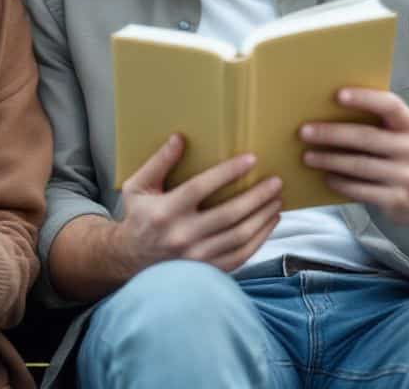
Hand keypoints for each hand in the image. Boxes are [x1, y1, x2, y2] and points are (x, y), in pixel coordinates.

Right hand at [115, 133, 282, 273]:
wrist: (131, 260)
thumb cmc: (138, 217)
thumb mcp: (138, 187)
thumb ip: (158, 162)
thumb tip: (179, 138)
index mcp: (165, 211)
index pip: (200, 188)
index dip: (227, 172)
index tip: (251, 159)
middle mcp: (182, 236)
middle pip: (229, 214)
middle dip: (257, 196)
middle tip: (276, 181)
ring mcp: (197, 257)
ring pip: (240, 236)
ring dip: (263, 216)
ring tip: (277, 199)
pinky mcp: (208, 270)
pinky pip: (241, 255)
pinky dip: (260, 238)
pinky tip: (270, 221)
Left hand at [300, 88, 408, 245]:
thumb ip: (384, 122)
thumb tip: (333, 109)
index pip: (390, 106)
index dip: (364, 98)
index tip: (337, 95)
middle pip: (365, 137)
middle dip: (331, 134)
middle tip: (304, 132)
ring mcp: (406, 177)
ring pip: (358, 166)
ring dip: (328, 160)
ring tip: (307, 156)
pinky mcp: (396, 200)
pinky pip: (359, 190)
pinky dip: (339, 183)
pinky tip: (326, 177)